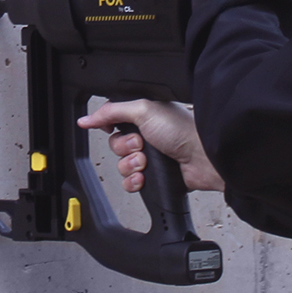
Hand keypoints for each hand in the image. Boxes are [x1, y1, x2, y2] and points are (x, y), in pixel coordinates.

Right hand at [78, 100, 225, 191]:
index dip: (108, 125)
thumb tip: (88, 117)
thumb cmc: (184, 131)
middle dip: (124, 147)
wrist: (203, 158)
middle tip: (140, 144)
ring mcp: (151, 156)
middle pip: (116, 144)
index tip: (108, 127)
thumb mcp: (144, 111)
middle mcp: (148, 135)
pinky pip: (130, 182)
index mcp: (146, 115)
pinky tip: (144, 176)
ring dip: (130, 164)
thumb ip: (113, 111)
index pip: (114, 119)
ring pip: (122, 165)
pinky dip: (134, 181)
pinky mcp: (154, 176)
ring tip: (146, 160)